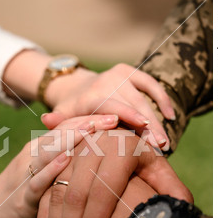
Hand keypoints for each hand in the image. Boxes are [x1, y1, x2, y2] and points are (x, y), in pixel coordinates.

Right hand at [0, 115, 118, 217]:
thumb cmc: (24, 192)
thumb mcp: (46, 173)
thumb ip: (66, 161)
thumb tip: (98, 154)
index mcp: (42, 148)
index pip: (68, 126)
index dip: (92, 118)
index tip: (119, 112)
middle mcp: (33, 154)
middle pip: (62, 133)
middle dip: (89, 123)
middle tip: (116, 115)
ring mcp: (26, 172)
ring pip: (49, 150)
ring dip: (72, 138)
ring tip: (94, 128)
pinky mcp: (22, 196)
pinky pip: (37, 180)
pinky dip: (51, 169)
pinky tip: (66, 159)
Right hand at [36, 129, 191, 217]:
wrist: (125, 145)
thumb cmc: (148, 169)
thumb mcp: (163, 177)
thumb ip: (173, 193)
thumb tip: (176, 214)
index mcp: (124, 146)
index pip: (104, 188)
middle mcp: (96, 142)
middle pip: (76, 190)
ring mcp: (76, 147)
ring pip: (57, 189)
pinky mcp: (61, 156)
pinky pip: (46, 185)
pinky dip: (44, 212)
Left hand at [43, 63, 175, 149]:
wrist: (75, 87)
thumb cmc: (71, 110)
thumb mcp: (62, 115)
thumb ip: (57, 120)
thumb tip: (46, 120)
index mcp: (93, 94)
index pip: (114, 106)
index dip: (130, 117)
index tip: (146, 129)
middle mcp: (108, 80)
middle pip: (133, 105)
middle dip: (149, 126)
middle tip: (162, 145)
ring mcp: (121, 74)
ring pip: (144, 98)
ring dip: (158, 119)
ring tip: (166, 141)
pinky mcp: (131, 72)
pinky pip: (151, 84)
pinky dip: (161, 99)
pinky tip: (171, 115)